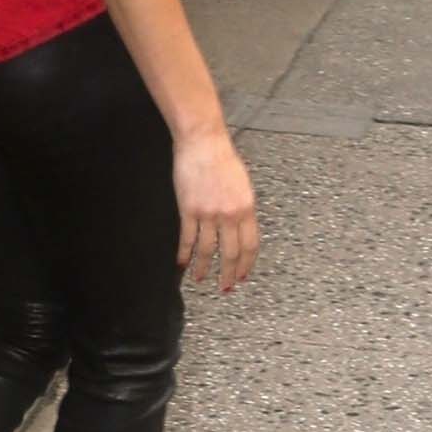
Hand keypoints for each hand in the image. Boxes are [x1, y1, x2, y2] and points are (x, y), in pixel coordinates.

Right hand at [173, 127, 258, 292]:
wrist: (203, 143)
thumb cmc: (222, 158)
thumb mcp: (242, 185)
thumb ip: (242, 208)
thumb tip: (238, 228)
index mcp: (247, 208)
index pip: (250, 245)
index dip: (246, 264)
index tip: (242, 276)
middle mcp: (230, 214)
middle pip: (230, 253)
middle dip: (228, 274)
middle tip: (225, 288)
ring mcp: (209, 213)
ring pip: (208, 250)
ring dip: (204, 268)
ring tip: (201, 279)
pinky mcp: (189, 210)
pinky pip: (188, 238)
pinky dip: (184, 253)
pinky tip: (182, 263)